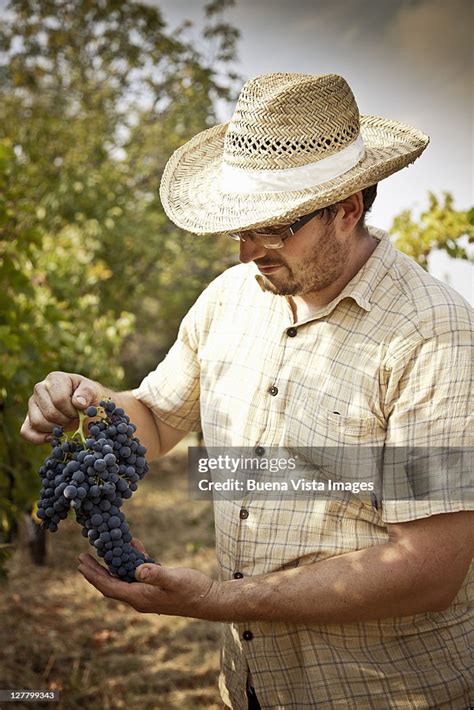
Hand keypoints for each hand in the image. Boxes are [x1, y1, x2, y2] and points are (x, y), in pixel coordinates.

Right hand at [20, 371, 101, 443]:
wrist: (86, 407)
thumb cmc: (89, 397)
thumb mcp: (94, 392)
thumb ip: (87, 393)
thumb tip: (78, 402)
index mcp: (55, 378)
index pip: (59, 400)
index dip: (72, 411)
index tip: (80, 412)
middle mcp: (40, 388)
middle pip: (50, 413)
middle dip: (66, 421)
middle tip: (74, 419)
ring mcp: (32, 404)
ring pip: (37, 423)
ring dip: (55, 429)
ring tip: (66, 424)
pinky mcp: (28, 418)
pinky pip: (26, 432)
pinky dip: (40, 438)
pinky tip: (54, 437)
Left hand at [77, 552, 221, 619]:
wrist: (210, 600)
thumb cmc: (193, 591)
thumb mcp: (174, 580)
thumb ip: (156, 574)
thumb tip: (137, 570)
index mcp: (140, 597)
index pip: (109, 587)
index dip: (94, 575)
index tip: (80, 563)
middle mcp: (140, 597)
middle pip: (111, 583)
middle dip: (96, 571)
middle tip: (82, 557)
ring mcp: (149, 592)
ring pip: (124, 577)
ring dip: (113, 563)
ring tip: (102, 548)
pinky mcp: (157, 586)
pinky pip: (139, 572)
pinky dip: (133, 559)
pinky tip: (134, 545)